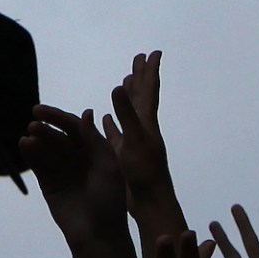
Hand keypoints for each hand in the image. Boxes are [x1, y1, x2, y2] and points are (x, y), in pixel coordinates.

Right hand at [20, 105, 130, 257]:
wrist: (98, 234)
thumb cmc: (109, 199)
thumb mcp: (107, 165)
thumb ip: (94, 140)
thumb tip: (85, 112)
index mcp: (94, 150)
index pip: (75, 127)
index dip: (59, 118)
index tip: (42, 111)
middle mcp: (77, 157)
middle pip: (58, 137)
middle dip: (46, 129)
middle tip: (34, 124)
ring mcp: (61, 170)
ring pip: (46, 149)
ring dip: (37, 140)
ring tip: (28, 136)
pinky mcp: (48, 183)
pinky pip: (38, 164)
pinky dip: (30, 153)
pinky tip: (24, 144)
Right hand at [107, 52, 186, 239]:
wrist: (151, 205)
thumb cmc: (145, 174)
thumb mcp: (134, 142)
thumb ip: (126, 115)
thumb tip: (118, 86)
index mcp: (146, 124)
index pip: (148, 92)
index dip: (149, 72)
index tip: (152, 53)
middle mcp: (143, 130)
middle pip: (141, 98)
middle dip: (139, 78)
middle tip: (138, 59)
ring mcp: (135, 143)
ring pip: (130, 114)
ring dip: (127, 97)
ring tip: (123, 82)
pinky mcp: (126, 156)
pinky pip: (117, 134)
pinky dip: (113, 123)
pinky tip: (106, 120)